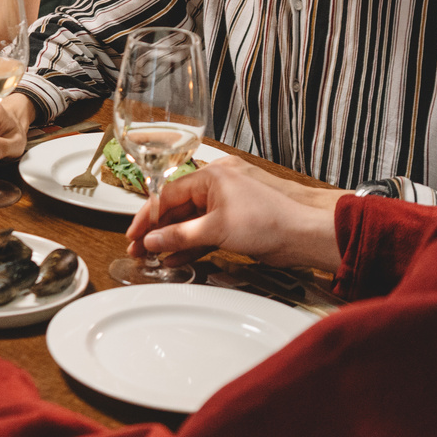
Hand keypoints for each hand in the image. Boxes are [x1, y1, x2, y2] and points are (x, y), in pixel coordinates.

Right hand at [125, 156, 344, 272]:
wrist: (303, 234)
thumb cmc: (268, 220)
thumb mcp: (217, 228)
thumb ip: (180, 236)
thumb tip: (151, 241)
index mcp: (211, 176)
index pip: (168, 194)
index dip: (147, 216)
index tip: (133, 235)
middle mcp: (216, 187)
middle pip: (177, 209)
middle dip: (156, 231)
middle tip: (137, 250)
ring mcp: (226, 206)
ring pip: (189, 223)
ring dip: (171, 241)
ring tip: (152, 258)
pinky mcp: (234, 223)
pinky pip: (204, 232)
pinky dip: (190, 245)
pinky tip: (175, 259)